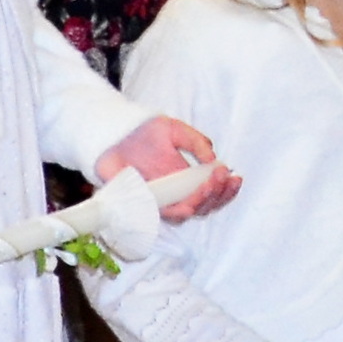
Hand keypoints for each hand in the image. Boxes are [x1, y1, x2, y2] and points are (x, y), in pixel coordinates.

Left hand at [93, 112, 236, 220]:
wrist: (109, 128)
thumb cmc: (141, 130)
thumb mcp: (175, 130)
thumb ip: (196, 142)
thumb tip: (213, 160)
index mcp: (184, 177)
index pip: (211, 191)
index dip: (226, 188)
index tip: (233, 176)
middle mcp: (174, 190)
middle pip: (204, 204)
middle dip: (219, 194)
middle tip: (221, 178)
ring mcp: (157, 197)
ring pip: (186, 211)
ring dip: (201, 202)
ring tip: (207, 186)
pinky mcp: (137, 201)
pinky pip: (158, 213)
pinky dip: (175, 212)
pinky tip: (187, 205)